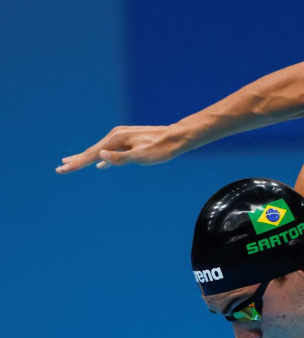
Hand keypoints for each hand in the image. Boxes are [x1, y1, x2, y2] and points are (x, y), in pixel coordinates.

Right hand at [56, 124, 187, 173]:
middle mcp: (116, 135)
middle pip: (93, 151)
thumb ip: (120, 158)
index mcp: (116, 139)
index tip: (62, 170)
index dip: (77, 163)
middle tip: (61, 168)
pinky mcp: (129, 140)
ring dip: (87, 158)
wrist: (176, 137)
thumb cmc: (160, 149)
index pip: (92, 155)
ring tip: (73, 163)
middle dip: (77, 161)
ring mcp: (122, 137)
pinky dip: (103, 157)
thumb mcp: (141, 156)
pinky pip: (111, 151)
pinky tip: (101, 164)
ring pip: (101, 150)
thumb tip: (100, 157)